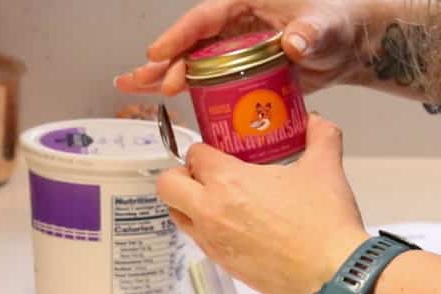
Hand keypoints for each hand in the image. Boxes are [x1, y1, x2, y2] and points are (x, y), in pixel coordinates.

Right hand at [114, 0, 364, 95]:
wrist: (350, 46)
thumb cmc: (339, 25)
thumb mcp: (327, 26)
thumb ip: (313, 32)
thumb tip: (296, 40)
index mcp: (248, 2)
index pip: (206, 17)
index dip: (179, 35)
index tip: (158, 52)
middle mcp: (234, 24)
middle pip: (190, 41)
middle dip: (163, 61)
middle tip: (141, 79)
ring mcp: (233, 48)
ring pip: (190, 60)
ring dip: (161, 73)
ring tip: (130, 86)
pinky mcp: (236, 71)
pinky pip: (204, 78)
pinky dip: (183, 87)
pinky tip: (160, 97)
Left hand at [157, 114, 367, 293]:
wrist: (330, 273)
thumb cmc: (323, 221)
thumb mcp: (324, 169)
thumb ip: (320, 136)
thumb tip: (316, 120)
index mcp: (228, 182)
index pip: (194, 155)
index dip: (203, 150)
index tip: (217, 151)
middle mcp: (209, 211)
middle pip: (167, 186)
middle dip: (180, 175)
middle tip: (203, 174)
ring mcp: (210, 240)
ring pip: (176, 215)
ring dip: (187, 203)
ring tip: (216, 198)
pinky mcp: (219, 262)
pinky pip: (196, 239)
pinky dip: (204, 227)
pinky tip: (233, 224)